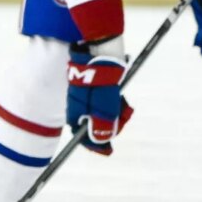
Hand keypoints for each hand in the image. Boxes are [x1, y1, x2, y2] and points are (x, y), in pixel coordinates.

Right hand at [66, 37, 131, 153]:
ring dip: (116, 112)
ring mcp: (86, 96)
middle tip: (125, 115)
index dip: (98, 145)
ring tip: (125, 104)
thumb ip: (103, 125)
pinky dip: (115, 101)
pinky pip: (105, 100)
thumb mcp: (105, 105)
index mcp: (77, 114)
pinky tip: (121, 95)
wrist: (100, 49)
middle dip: (112, 125)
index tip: (109, 152)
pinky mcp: (94, 86)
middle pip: (95, 125)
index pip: (84, 137)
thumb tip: (101, 143)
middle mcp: (79, 106)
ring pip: (102, 112)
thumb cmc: (102, 78)